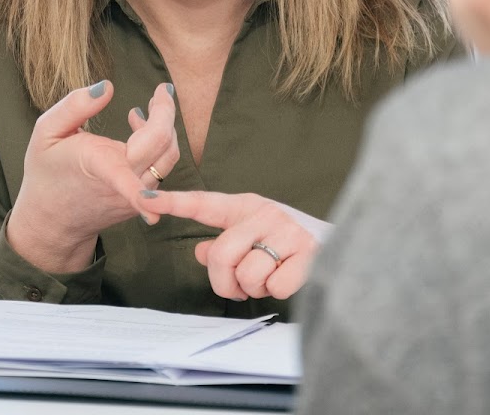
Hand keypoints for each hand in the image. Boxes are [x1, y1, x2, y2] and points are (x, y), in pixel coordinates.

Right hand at [7, 81, 179, 272]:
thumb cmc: (46, 171)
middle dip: (167, 113)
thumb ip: (74, 106)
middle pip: (163, 147)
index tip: (165, 112)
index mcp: (97, 166)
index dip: (157, 136)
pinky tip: (139, 128)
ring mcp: (133, 196)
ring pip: (167, 159)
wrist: (50, 220)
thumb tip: (107, 86)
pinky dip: (159, 144)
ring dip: (166, 128)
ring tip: (148, 107)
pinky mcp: (140, 200)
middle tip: (162, 90)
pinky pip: (160, 169)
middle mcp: (121, 185)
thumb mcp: (46, 132)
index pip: (131, 165)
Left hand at [138, 191, 323, 300]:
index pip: (204, 204)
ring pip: (247, 275)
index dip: (173, 202)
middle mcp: (265, 212)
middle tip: (245, 285)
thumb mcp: (255, 238)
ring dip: (256, 289)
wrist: (345, 244)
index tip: (144, 199)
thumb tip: (200, 252)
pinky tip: (292, 277)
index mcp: (247, 207)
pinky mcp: (307, 251)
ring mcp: (286, 230)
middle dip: (228, 282)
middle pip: (220, 256)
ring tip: (272, 277)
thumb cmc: (290, 245)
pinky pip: (274, 286)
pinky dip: (280, 292)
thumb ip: (225, 244)